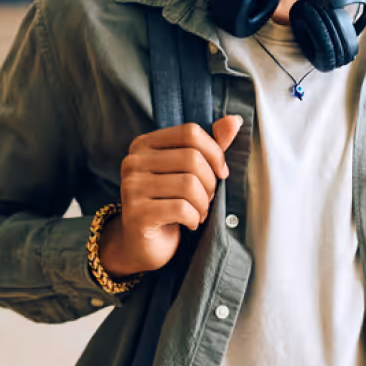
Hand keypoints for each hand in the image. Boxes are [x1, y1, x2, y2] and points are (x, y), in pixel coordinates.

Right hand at [100, 115, 242, 275]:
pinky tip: (189, 223)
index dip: (214, 151)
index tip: (221, 172)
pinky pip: (181, 209)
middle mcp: (133, 162)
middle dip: (210, 182)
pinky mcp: (136, 214)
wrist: (144, 244)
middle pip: (191, 158)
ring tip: (199, 211)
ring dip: (203, 203)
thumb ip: (210, 145)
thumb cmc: (170, 202)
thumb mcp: (190, 171)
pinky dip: (194, 218)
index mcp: (144, 144)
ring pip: (189, 185)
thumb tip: (234, 120)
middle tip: (207, 198)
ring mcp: (131, 187)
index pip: (190, 132)